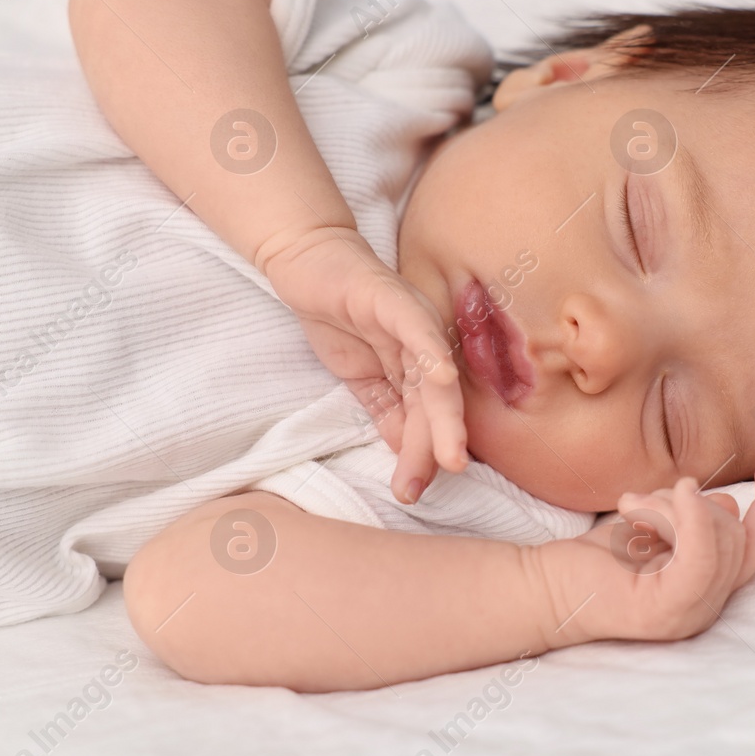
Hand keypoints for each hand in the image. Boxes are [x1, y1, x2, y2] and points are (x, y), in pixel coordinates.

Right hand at [260, 225, 466, 501]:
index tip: (412, 491)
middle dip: (442, 441)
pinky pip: (418, 329)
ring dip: (442, 417)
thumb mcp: (362, 379)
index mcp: (421, 367)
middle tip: (446, 476)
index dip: (424, 454)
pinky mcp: (394, 298)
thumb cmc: (338, 319)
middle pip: (440, 402)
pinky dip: (431, 354)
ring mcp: (415, 320)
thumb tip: (408, 456)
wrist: (307, 264)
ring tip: (447, 456)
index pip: (427, 419)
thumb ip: (387, 413)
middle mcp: (427, 345)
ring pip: (434, 376)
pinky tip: (441, 379)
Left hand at [534, 452, 754, 646]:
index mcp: (707, 588)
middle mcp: (705, 608)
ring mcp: (688, 614)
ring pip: (716, 536)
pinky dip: (690, 519)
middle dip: (690, 500)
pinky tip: (669, 498)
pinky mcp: (666, 610)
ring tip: (629, 510)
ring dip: (670, 506)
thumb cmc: (594, 557)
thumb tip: (729, 504)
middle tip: (636, 502)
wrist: (541, 586)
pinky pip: (701, 557)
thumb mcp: (655, 526)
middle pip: (734, 533)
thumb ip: (697, 518)